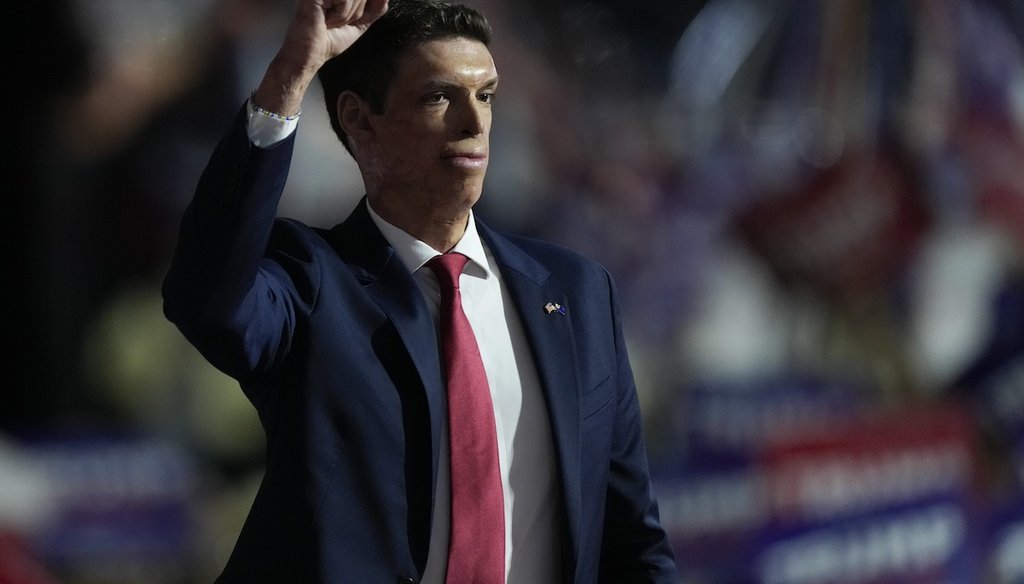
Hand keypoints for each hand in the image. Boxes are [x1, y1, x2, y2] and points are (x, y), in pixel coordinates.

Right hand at [254, 0, 387, 115]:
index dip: (363, 10)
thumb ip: (375, 8)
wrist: (309, 54)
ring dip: (347, 15)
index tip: (349, 20)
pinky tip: (325, 17)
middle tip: (337, 21)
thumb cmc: (329, 39)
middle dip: (357, 13)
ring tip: (330, 20)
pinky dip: (340, 14)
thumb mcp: (360, 23)